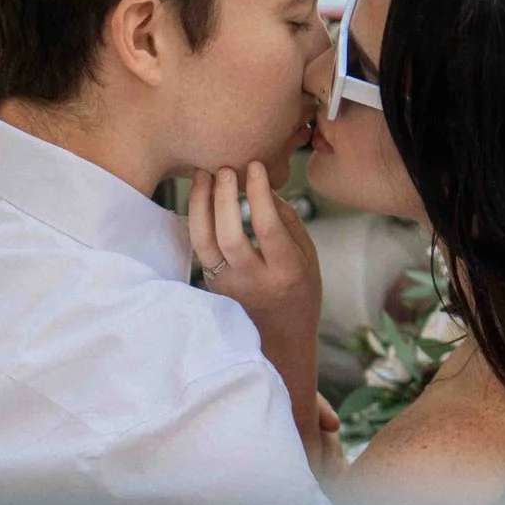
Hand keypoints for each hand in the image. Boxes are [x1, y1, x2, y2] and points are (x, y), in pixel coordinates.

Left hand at [186, 162, 320, 329]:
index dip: (259, 194)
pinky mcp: (210, 284)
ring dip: (200, 204)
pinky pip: (198, 247)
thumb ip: (288, 221)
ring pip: (203, 242)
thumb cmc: (299, 290)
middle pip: (229, 236)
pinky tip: (200, 195)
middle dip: (224, 197)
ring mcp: (227, 286)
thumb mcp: (308, 257)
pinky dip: (196, 218)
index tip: (255, 166)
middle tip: (225, 168)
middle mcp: (253, 282)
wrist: (280, 338)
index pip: (268, 229)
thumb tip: (262, 186)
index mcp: (285, 273)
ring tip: (204, 174)